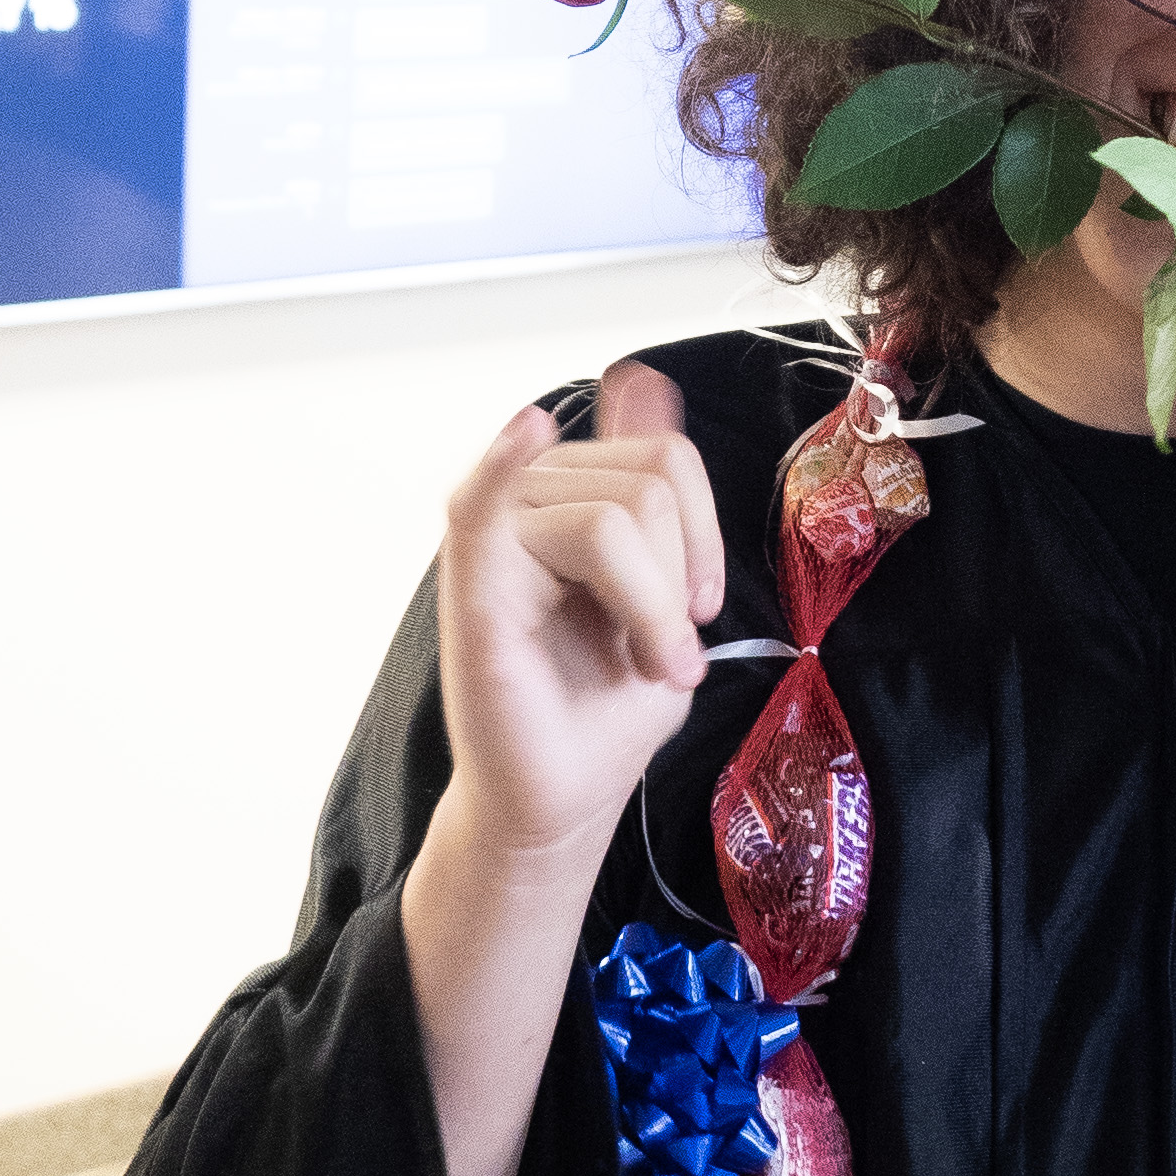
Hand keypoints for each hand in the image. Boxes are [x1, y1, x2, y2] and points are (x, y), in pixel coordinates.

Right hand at [430, 359, 725, 873]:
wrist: (563, 798)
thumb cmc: (604, 708)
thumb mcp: (659, 593)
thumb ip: (651, 493)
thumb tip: (640, 377)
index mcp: (570, 495)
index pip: (662, 455)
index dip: (702, 530)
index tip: (700, 606)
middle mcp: (527, 500)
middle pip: (646, 484)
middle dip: (676, 580)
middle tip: (661, 653)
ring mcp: (496, 537)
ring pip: (612, 516)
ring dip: (651, 606)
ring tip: (641, 663)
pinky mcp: (474, 584)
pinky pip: (489, 502)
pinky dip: (502, 462)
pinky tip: (526, 432)